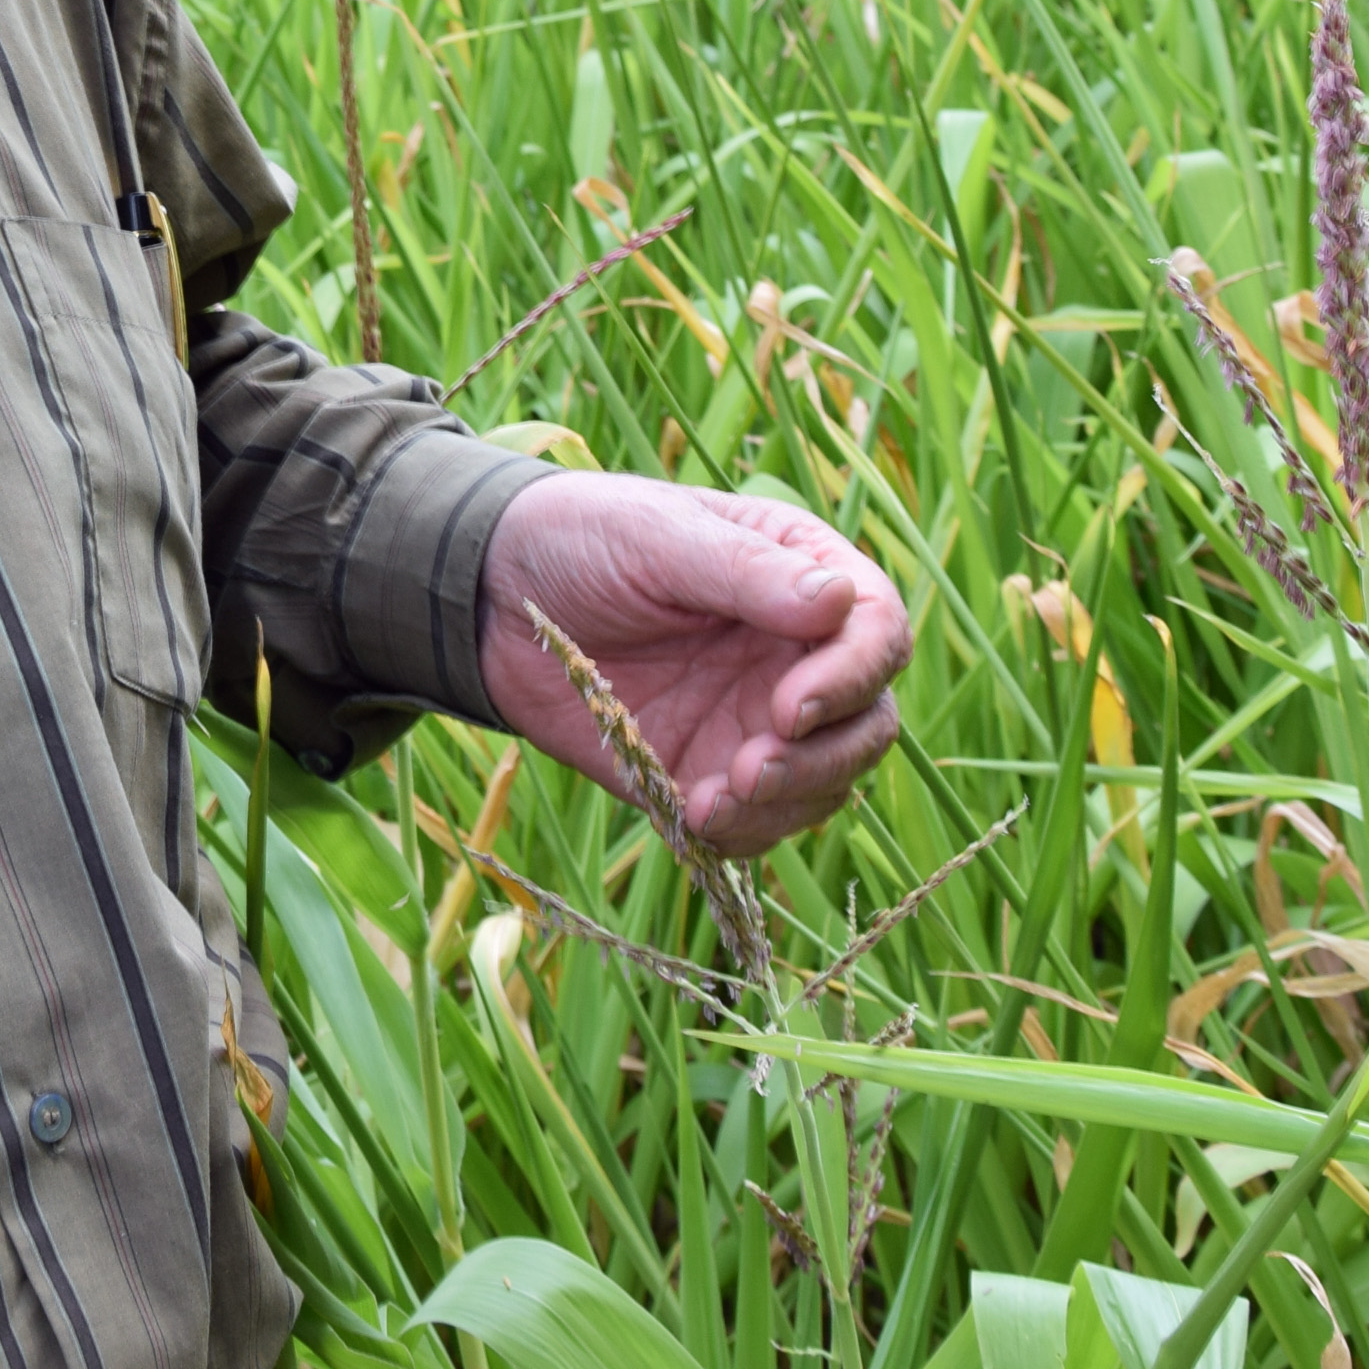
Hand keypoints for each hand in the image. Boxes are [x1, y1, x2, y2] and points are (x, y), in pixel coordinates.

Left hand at [479, 474, 912, 853]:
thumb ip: (746, 572)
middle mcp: (795, 653)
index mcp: (801, 576)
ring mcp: (757, 717)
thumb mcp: (660, 537)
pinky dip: (743, 831)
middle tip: (752, 767)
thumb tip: (839, 602)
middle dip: (824, 755)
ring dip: (786, 802)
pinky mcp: (710, 770)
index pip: (877, 631)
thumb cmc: (583, 537)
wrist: (492, 595)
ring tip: (712, 801)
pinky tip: (694, 815)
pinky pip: (758, 820)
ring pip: (825, 780)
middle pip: (868, 720)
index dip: (852, 675)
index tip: (791, 705)